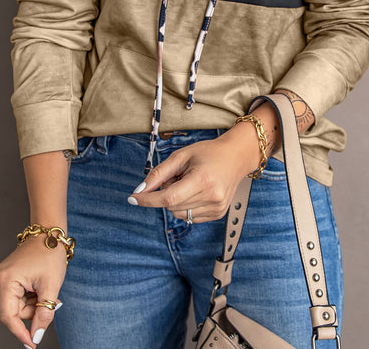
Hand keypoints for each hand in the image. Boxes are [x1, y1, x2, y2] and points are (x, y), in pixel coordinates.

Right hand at [0, 233, 66, 347]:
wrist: (50, 232)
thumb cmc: (51, 253)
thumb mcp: (51, 286)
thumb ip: (44, 314)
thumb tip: (37, 336)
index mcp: (6, 280)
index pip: (9, 316)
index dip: (21, 333)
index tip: (32, 344)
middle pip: (15, 311)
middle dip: (34, 310)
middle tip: (52, 300)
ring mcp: (2, 277)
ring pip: (17, 305)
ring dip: (34, 303)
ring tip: (47, 289)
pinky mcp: (7, 276)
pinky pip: (18, 296)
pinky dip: (31, 296)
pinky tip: (40, 286)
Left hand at [127, 130, 258, 222]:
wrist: (236, 157)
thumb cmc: (209, 152)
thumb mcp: (182, 156)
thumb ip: (159, 173)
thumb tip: (141, 190)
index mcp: (203, 180)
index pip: (168, 198)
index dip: (148, 200)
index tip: (133, 198)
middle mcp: (212, 197)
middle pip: (171, 205)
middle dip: (166, 192)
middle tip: (178, 176)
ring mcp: (216, 208)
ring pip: (178, 213)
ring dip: (176, 200)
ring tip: (189, 182)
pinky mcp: (218, 214)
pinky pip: (189, 216)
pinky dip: (185, 205)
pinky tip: (196, 191)